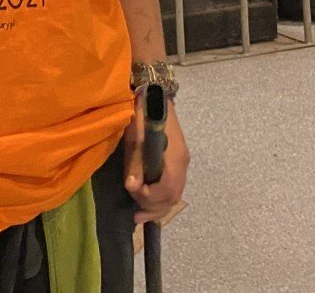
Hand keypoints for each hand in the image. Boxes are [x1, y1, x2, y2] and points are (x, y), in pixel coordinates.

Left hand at [123, 97, 187, 226]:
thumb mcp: (134, 135)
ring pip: (174, 195)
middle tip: (136, 215)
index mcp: (174, 156)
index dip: (151, 196)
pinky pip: (173, 188)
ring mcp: (182, 164)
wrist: (156, 96)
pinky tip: (149, 205)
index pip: (168, 187)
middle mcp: (182, 163)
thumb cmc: (142, 113)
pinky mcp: (177, 163)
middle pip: (173, 195)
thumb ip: (135, 161)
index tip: (134, 193)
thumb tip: (132, 186)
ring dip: (157, 208)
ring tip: (140, 216)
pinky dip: (161, 200)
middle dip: (153, 208)